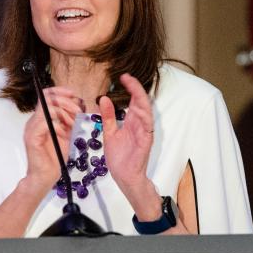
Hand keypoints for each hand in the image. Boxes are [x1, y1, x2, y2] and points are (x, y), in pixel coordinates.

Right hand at [23, 86, 82, 189]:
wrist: (44, 177)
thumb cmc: (54, 157)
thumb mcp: (66, 134)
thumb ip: (69, 120)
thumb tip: (79, 105)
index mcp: (40, 118)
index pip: (47, 95)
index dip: (60, 91)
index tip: (74, 95)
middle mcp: (33, 121)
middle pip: (47, 98)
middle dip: (66, 101)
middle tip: (78, 111)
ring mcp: (31, 129)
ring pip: (47, 108)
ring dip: (64, 113)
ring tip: (73, 123)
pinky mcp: (32, 138)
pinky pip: (45, 124)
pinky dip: (58, 126)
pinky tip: (64, 134)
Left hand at [99, 73, 160, 216]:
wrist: (124, 176)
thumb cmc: (119, 157)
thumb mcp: (109, 134)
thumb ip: (108, 117)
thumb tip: (104, 99)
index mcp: (131, 122)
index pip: (133, 101)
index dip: (130, 88)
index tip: (122, 76)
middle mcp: (140, 124)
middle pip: (141, 102)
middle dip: (136, 89)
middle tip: (127, 76)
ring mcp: (145, 132)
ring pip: (146, 112)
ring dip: (140, 99)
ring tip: (133, 86)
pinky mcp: (147, 141)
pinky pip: (148, 126)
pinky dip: (143, 116)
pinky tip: (138, 108)